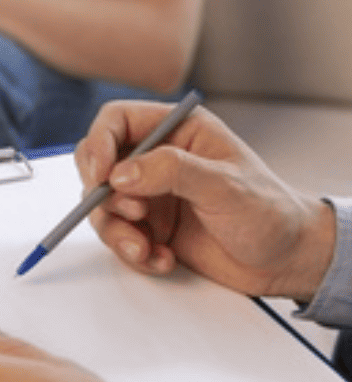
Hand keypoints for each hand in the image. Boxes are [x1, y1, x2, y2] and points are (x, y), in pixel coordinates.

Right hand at [74, 101, 335, 300]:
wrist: (283, 260)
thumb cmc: (268, 213)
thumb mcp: (225, 186)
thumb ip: (172, 172)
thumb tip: (121, 173)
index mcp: (178, 130)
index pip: (117, 121)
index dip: (99, 144)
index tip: (101, 176)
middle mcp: (157, 159)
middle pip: (98, 163)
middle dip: (104, 194)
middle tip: (131, 215)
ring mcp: (150, 194)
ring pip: (103, 205)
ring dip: (116, 231)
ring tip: (145, 249)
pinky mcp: (148, 226)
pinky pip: (117, 236)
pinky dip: (132, 251)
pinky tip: (163, 259)